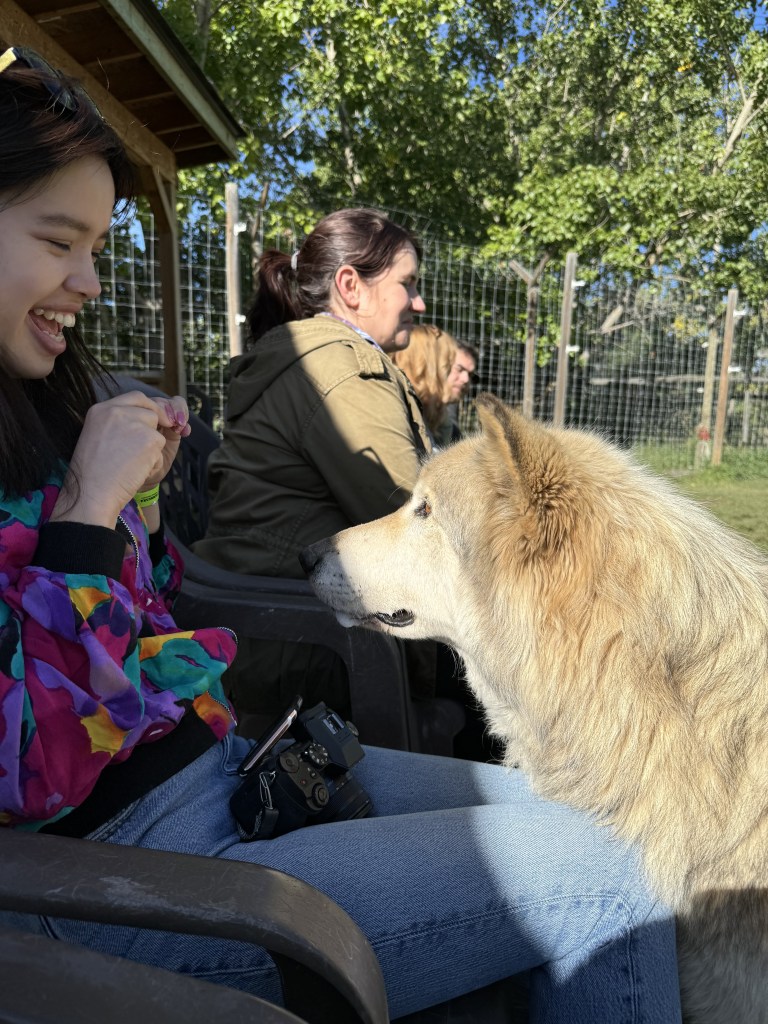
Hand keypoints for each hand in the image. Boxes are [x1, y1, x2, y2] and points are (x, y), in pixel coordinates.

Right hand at [50, 392, 190, 527]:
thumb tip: (151, 418)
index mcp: (101, 409)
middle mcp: (117, 411)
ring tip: (130, 464)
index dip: (150, 407)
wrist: (92, 494)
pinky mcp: (150, 439)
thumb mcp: (99, 438)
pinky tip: (135, 471)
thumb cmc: (93, 474)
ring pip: (157, 432)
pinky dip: (153, 463)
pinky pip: (161, 449)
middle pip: (151, 411)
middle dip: (159, 424)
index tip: (157, 419)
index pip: (135, 397)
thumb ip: (120, 424)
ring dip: (151, 449)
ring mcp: (134, 423)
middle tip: (152, 444)